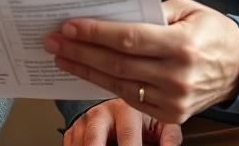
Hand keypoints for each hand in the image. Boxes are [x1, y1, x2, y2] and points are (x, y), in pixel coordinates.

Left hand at [44, 0, 238, 124]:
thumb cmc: (213, 32)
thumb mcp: (188, 9)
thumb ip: (154, 10)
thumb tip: (115, 11)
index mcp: (182, 46)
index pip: (129, 39)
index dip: (96, 33)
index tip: (69, 26)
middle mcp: (177, 76)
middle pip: (117, 64)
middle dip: (81, 51)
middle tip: (54, 40)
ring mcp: (174, 100)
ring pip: (119, 84)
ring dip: (86, 70)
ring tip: (62, 57)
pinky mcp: (172, 114)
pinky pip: (130, 98)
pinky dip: (105, 85)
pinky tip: (87, 72)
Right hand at [63, 99, 181, 145]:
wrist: (113, 98)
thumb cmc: (137, 114)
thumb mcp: (157, 121)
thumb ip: (168, 137)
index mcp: (125, 109)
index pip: (127, 136)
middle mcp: (100, 114)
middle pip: (93, 141)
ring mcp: (83, 122)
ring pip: (80, 143)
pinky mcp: (71, 131)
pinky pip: (70, 144)